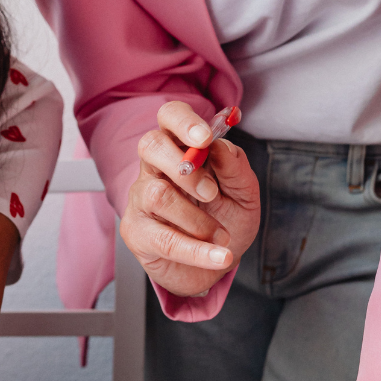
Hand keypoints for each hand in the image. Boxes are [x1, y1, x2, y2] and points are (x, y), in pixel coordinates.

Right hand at [120, 102, 259, 296]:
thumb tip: (221, 146)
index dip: (183, 121)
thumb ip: (236, 169)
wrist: (214, 264)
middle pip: (151, 145)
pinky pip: (163, 239)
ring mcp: (141, 198)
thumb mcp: (244, 194)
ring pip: (158, 195)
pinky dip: (196, 251)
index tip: (205, 138)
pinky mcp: (136, 231)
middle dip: (182, 165)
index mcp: (181, 148)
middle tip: (211, 192)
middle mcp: (155, 168)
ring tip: (221, 236)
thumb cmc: (225, 220)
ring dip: (197, 219)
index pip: (170, 116)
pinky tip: (217, 256)